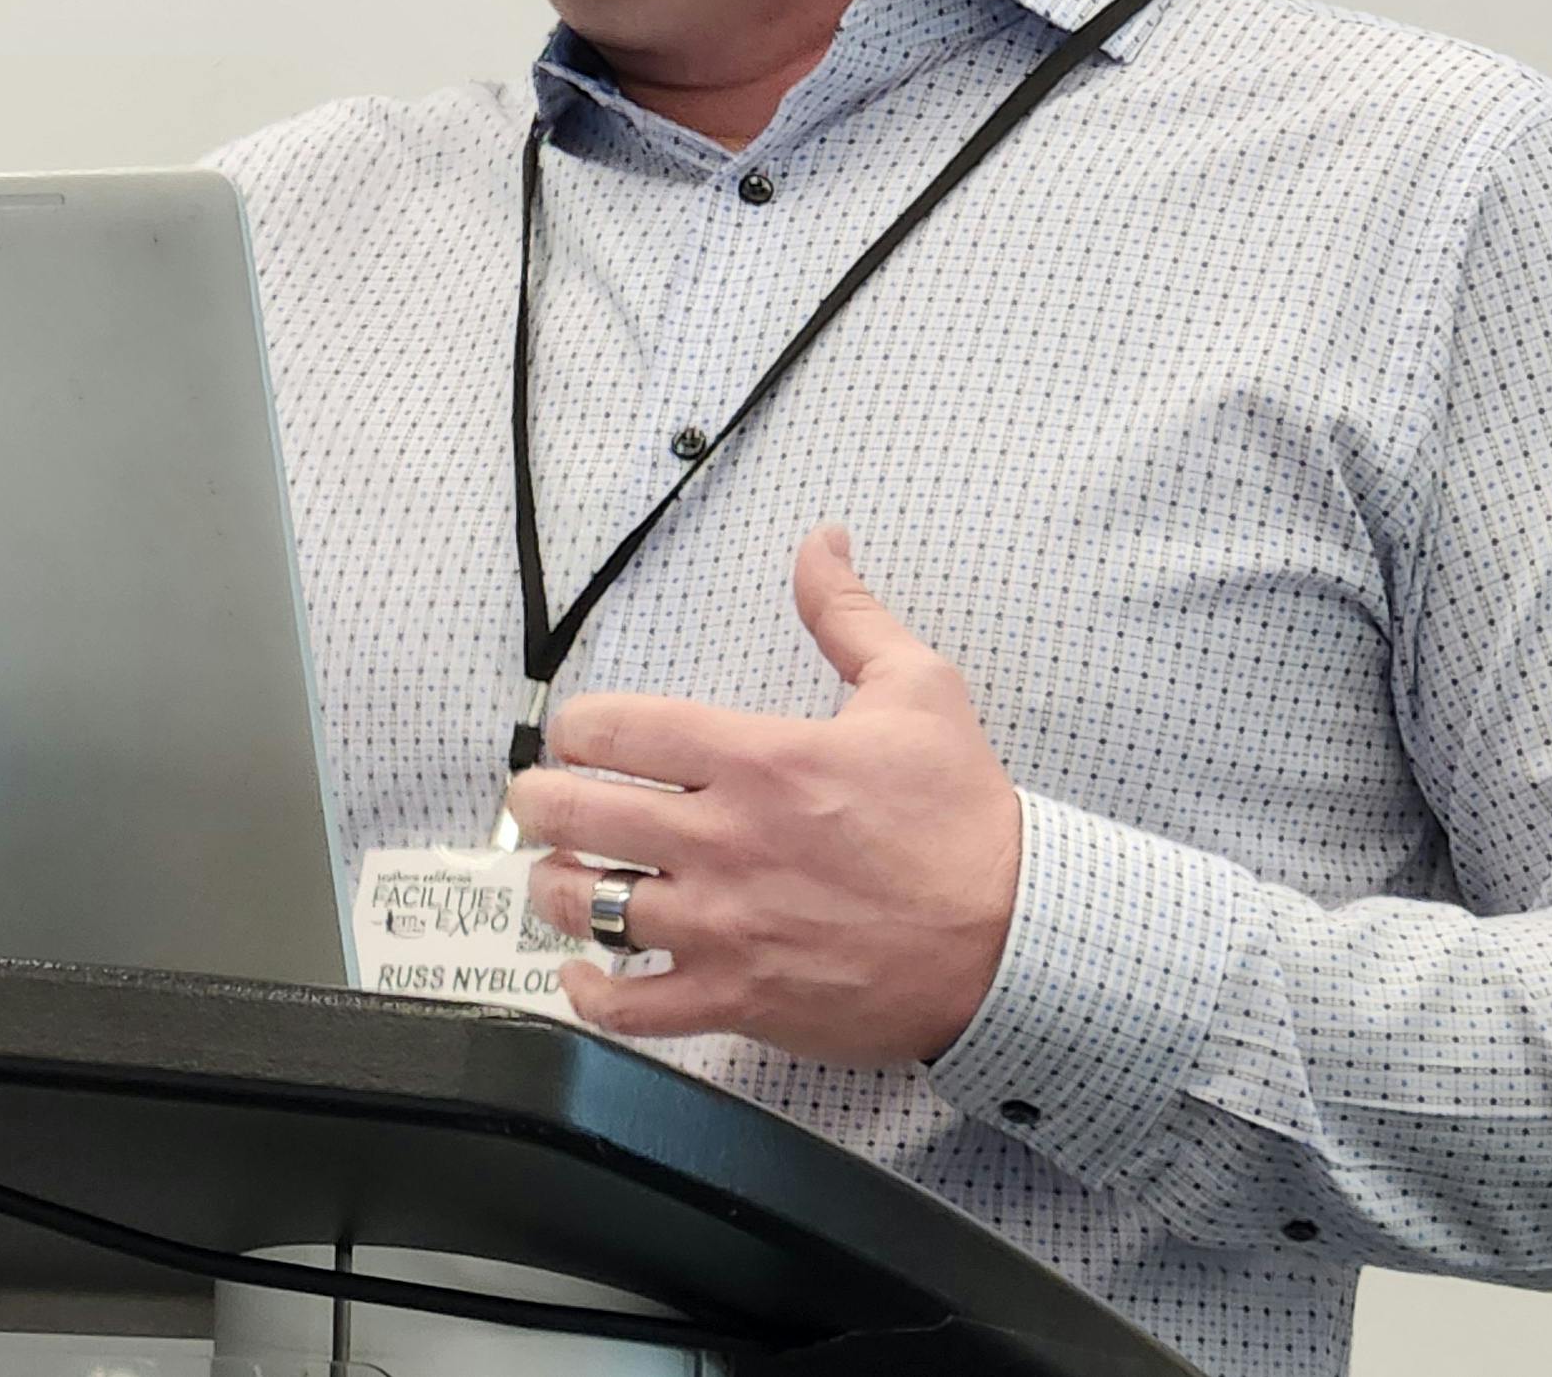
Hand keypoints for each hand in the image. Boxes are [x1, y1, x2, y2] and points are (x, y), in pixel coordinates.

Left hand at [507, 524, 1023, 1066]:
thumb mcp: (918, 689)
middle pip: (574, 812)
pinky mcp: (737, 998)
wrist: (1013, 939)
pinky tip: (583, 975)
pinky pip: (628, 1007)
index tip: (575, 734)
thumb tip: (822, 544)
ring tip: (557, 876)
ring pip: (584, 906)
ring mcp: (723, 926)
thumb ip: (849, 614)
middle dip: (538, 800)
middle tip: (538, 800)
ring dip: (553, 887)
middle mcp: (723, 840)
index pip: (614, 728)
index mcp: (756, 759)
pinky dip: (589, 992)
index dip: (574, 727)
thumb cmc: (964, 821)